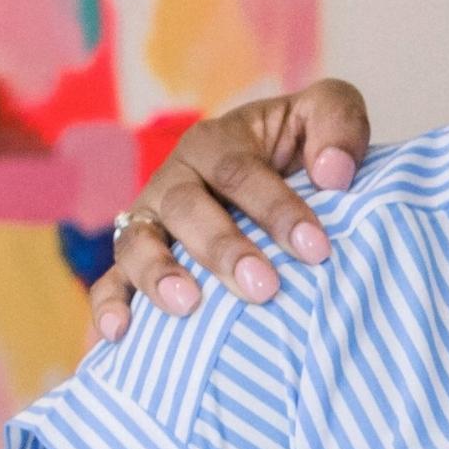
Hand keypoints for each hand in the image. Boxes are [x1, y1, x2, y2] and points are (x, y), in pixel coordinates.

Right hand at [89, 79, 371, 341]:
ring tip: (188, 305)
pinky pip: (110, 280)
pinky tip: (119, 333)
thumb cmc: (302, 145)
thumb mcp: (326, 115)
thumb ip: (339, 125)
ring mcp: (149, 219)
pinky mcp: (135, 258)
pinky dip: (109, 304)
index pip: (240, 172)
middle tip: (264, 287)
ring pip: (138, 242)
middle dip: (224, 249)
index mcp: (217, 141)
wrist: (276, 169)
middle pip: (187, 209)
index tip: (315, 248)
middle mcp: (176, 178)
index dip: (277, 209)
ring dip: (159, 274)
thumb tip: (334, 173)